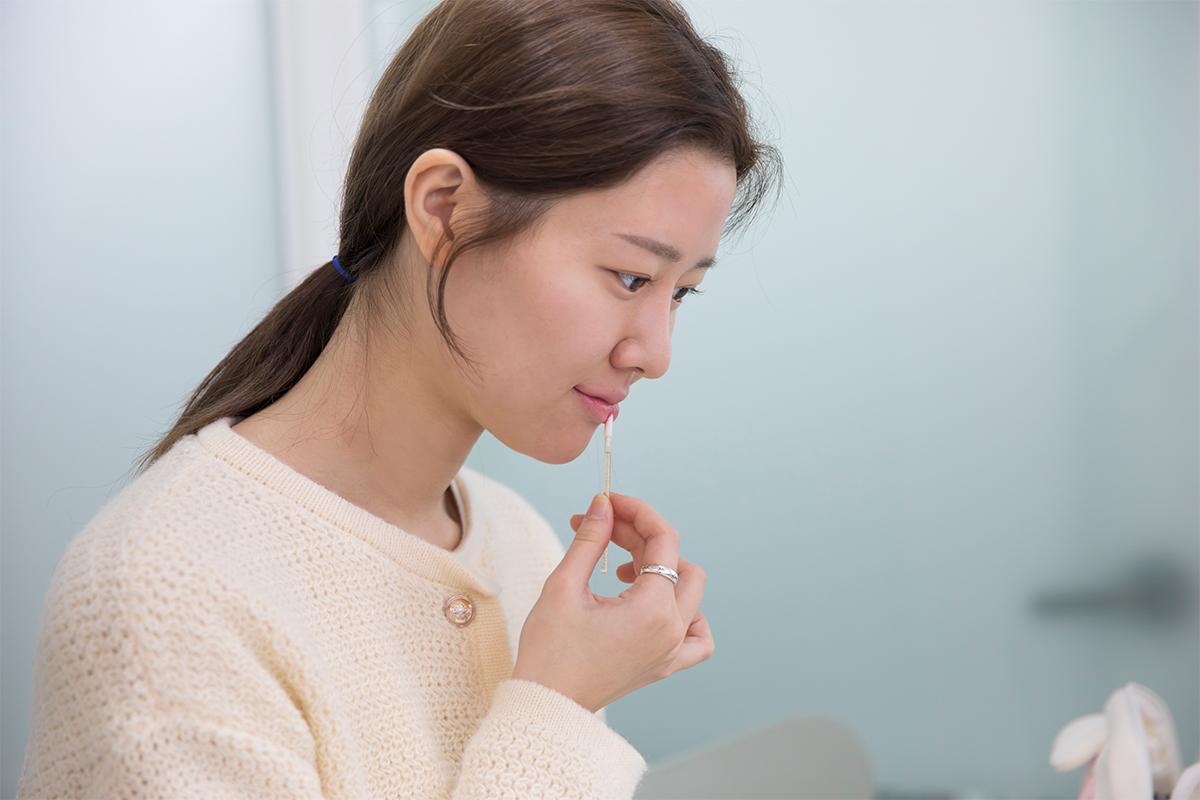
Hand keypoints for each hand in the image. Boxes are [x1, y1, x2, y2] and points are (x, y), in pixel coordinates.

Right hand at [510, 491, 712, 711]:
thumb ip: (591, 540)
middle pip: (678, 562)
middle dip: (643, 537)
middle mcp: (671, 630)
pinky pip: (696, 637)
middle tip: (605, 532)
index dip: (636, 512)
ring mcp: (671, 652)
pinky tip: (657, 604)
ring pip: (692, 594)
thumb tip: (604, 504)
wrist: (546, 704)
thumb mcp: (564, 585)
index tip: (609, 501)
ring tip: (622, 570)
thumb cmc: (550, 650)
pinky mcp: (663, 666)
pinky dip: (687, 615)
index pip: (663, 540)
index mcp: (652, 609)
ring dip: (664, 570)